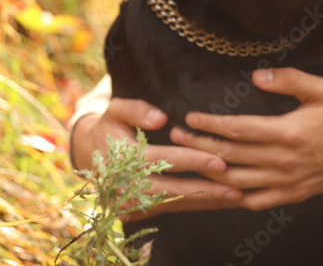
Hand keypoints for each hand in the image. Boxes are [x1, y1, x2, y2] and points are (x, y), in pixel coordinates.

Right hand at [70, 97, 242, 219]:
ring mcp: (130, 203)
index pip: (166, 161)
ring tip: (235, 198)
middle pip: (174, 190)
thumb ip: (137, 110)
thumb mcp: (116, 109)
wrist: (86, 154)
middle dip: (207, 190)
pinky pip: (169, 210)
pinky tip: (217, 203)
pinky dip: (193, 207)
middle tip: (236, 189)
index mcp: (126, 158)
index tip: (220, 162)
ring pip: (174, 204)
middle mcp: (128, 186)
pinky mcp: (135, 212)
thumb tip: (161, 117)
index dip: (194, 162)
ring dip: (205, 202)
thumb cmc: (109, 126)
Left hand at [170, 68, 322, 210]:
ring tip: (189, 161)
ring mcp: (286, 181)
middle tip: (176, 137)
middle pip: (230, 156)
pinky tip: (220, 190)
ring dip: (209, 172)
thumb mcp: (321, 88)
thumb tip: (256, 76)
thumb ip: (288, 80)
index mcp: (287, 132)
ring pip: (237, 182)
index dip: (209, 125)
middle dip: (199, 146)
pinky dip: (235, 199)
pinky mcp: (292, 194)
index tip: (190, 118)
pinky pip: (257, 201)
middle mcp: (283, 160)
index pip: (237, 129)